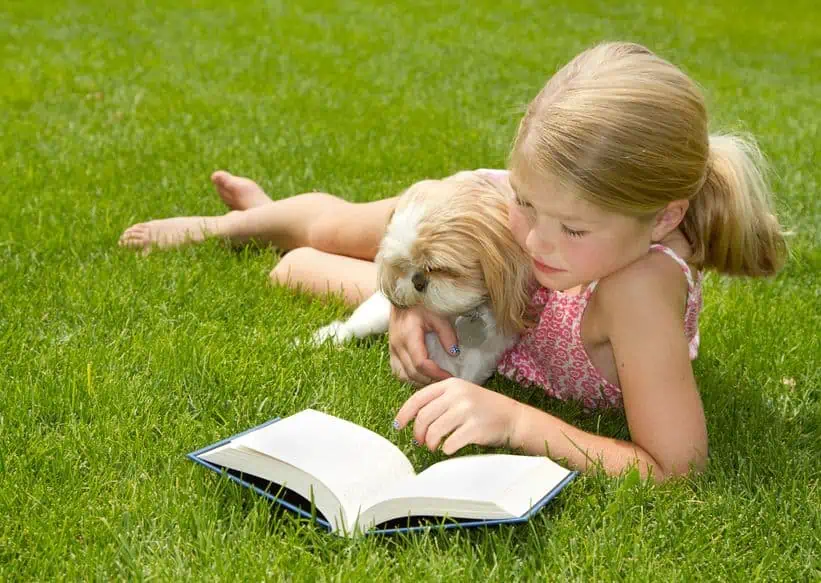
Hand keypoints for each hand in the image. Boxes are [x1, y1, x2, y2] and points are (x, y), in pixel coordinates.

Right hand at [388, 305, 457, 385]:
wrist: (402, 295)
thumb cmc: (421, 303)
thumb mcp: (438, 315)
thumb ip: (447, 334)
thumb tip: (454, 353)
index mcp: (408, 336)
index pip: (421, 364)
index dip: (436, 374)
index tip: (450, 376)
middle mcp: (397, 345)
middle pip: (412, 373)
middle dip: (430, 380)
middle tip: (446, 380)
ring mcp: (392, 349)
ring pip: (403, 375)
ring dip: (419, 381)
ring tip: (435, 379)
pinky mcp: (391, 350)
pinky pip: (397, 371)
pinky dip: (409, 377)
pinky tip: (422, 376)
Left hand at [394, 378, 523, 453]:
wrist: (512, 417)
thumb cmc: (482, 409)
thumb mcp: (461, 395)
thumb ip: (439, 401)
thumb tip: (412, 418)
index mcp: (450, 385)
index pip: (418, 398)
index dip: (405, 413)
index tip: (398, 425)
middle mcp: (457, 395)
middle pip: (424, 417)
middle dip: (418, 433)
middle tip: (420, 442)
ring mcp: (467, 410)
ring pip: (434, 431)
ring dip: (430, 443)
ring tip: (434, 446)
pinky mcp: (475, 427)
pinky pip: (450, 442)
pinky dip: (446, 449)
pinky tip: (448, 448)